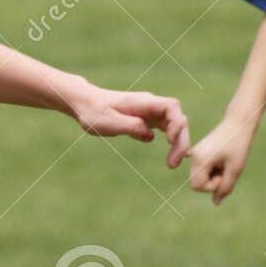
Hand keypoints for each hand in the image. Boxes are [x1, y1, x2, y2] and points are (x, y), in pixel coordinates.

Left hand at [70, 83, 189, 166]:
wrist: (85, 104)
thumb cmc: (94, 112)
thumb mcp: (109, 122)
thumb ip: (131, 126)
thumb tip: (151, 136)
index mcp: (142, 102)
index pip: (171, 106)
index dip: (177, 122)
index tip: (170, 139)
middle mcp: (150, 105)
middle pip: (177, 118)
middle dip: (180, 140)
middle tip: (174, 163)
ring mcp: (150, 112)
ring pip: (173, 125)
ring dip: (177, 143)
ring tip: (173, 164)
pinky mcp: (146, 120)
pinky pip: (166, 130)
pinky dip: (172, 142)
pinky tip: (175, 156)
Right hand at [188, 116, 254, 203]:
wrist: (238, 123)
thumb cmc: (239, 145)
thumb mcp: (235, 169)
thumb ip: (225, 188)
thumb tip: (216, 202)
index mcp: (199, 160)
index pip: (197, 186)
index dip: (212, 186)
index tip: (225, 175)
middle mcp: (193, 157)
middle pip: (197, 182)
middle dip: (212, 181)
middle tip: (227, 170)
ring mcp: (195, 154)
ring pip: (201, 176)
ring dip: (214, 175)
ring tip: (227, 164)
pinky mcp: (200, 152)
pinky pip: (203, 168)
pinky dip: (213, 169)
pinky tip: (223, 160)